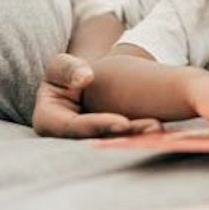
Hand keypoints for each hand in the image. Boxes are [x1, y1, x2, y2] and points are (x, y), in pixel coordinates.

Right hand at [33, 53, 161, 137]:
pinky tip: (160, 129)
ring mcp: (87, 143)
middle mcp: (66, 140)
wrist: (84, 83)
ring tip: (159, 128)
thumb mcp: (61, 66)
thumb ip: (68, 68)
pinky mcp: (105, 142)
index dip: (98, 126)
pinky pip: (122, 141)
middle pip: (97, 140)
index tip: (123, 122)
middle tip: (152, 128)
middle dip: (125, 136)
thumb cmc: (67, 73)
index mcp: (48, 122)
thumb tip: (85, 77)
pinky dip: (140, 135)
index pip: (73, 128)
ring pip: (113, 143)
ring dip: (137, 138)